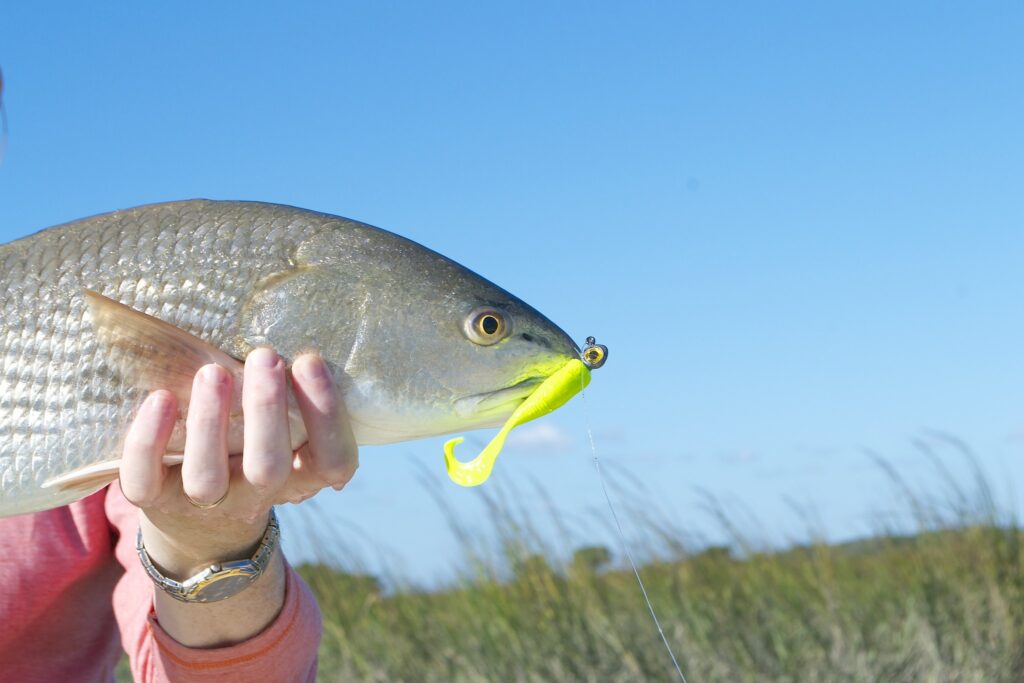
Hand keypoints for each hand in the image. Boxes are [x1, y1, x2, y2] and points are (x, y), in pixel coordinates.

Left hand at [119, 347, 357, 579]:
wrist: (202, 526)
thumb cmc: (252, 455)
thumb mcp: (286, 438)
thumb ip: (292, 402)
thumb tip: (291, 332)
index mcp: (298, 478)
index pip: (331, 460)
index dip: (326, 414)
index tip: (309, 361)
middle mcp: (254, 496)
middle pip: (269, 468)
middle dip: (266, 410)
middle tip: (265, 356)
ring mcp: (202, 504)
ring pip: (205, 477)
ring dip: (210, 421)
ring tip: (212, 372)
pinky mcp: (155, 501)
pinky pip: (145, 481)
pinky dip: (149, 440)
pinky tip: (161, 399)